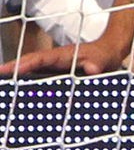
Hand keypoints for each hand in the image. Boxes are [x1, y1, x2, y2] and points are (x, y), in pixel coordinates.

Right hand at [0, 38, 122, 78]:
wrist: (107, 53)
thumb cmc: (103, 55)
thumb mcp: (102, 60)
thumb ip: (97, 64)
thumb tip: (92, 70)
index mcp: (61, 55)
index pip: (39, 58)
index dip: (25, 64)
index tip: (11, 69)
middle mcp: (53, 60)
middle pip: (28, 64)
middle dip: (11, 69)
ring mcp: (53, 67)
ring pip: (31, 72)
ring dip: (17, 78)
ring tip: (5, 89)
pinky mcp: (56, 75)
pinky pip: (39, 79)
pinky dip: (29, 85)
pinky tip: (21, 96)